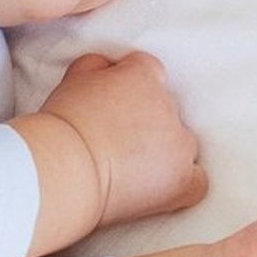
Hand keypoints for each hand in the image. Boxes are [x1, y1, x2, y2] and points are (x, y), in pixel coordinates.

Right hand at [42, 51, 206, 226]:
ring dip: (162, 152)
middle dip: (145, 122)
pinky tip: (158, 189)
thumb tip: (107, 67)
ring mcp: (179, 144)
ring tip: (128, 169)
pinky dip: (181, 184)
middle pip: (165, 109)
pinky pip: (196, 180)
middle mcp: (168, 105)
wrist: (63, 168)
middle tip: (112, 141)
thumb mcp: (72, 79)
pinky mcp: (182, 180)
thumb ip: (96, 66)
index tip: (111, 106)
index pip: (147, 71)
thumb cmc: (61, 126)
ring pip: (181, 144)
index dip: (128, 88)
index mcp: (143, 75)